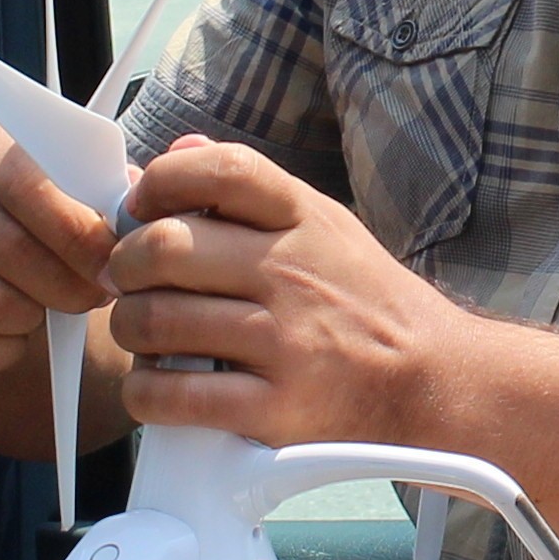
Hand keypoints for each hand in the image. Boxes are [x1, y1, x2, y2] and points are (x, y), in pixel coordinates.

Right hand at [0, 113, 116, 384]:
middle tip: (93, 296)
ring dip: (34, 318)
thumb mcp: (79, 183)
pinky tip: (16, 336)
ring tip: (50, 307)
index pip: (30, 188)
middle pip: (11, 250)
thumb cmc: (49, 211)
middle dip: (67, 286)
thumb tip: (130, 221)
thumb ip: (105, 191)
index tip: (114, 267)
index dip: (80, 237)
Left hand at [109, 139, 483, 450]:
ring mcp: (285, 343)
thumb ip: (253, 190)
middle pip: (165, 247)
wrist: (435, 383)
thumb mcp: (327, 226)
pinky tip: (154, 386)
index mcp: (304, 221)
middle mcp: (292, 274)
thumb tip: (178, 151)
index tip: (141, 205)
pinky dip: (146, 393)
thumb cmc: (368, 302)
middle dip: (123, 264)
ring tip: (142, 333)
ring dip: (129, 329)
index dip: (161, 181)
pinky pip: (175, 396)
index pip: (219, 170)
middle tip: (125, 279)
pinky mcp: (276, 409)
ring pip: (157, 322)